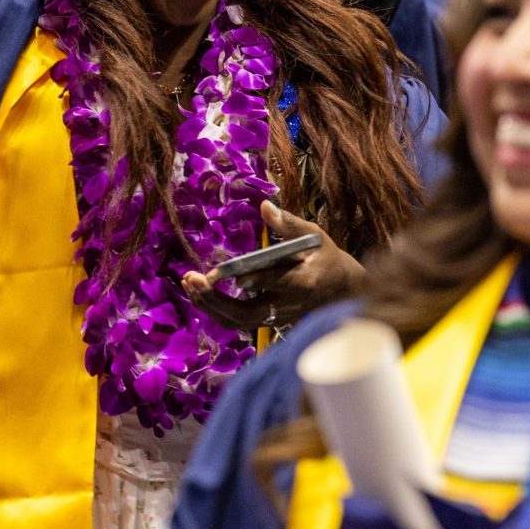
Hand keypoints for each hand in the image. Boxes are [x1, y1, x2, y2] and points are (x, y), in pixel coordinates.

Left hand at [181, 204, 363, 331]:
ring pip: (240, 322)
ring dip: (210, 306)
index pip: (277, 284)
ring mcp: (277, 318)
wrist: (340, 290)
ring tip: (189, 283)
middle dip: (218, 300)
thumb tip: (265, 205)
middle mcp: (288, 306)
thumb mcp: (314, 235)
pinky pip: (238, 322)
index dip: (253, 281)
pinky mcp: (268, 322)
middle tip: (193, 279)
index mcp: (304, 281)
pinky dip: (215, 310)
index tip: (227, 274)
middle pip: (249, 313)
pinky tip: (199, 292)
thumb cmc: (324, 257)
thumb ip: (289, 224)